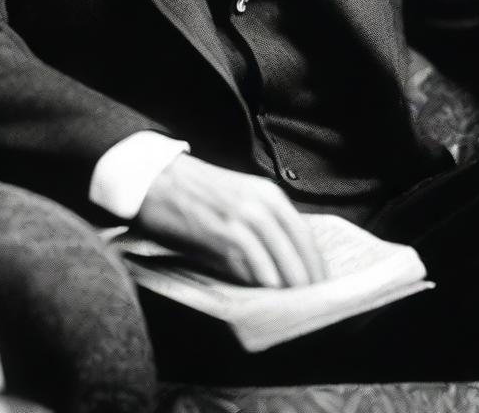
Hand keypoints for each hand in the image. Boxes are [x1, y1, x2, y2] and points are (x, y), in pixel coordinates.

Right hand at [135, 154, 326, 287]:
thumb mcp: (237, 199)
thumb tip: (279, 261)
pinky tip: (268, 287)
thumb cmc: (195, 193)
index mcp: (266, 193)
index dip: (315, 259)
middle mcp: (259, 200)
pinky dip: (262, 271)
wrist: (157, 178)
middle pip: (296, 243)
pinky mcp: (221, 225)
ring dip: (289, 277)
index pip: (303, 231)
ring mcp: (241, 212)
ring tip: (294, 299)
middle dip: (307, 273)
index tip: (321, 281)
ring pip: (278, 250)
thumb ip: (260, 224)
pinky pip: (251, 253)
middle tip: (312, 298)